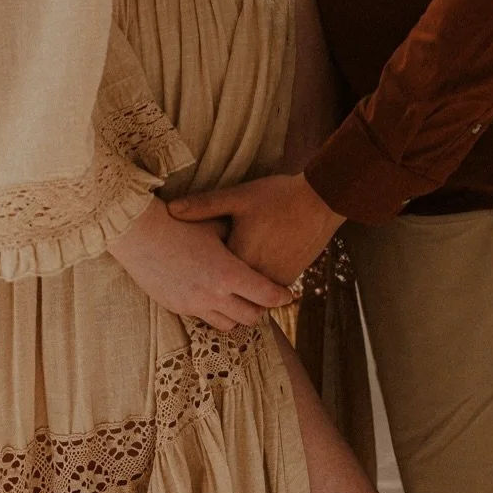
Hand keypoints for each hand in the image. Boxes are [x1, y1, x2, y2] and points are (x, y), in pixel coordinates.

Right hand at [106, 198, 293, 330]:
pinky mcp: (176, 308)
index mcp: (228, 274)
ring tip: (241, 300)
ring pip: (228, 324)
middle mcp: (213, 295)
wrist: (139, 234)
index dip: (282, 297)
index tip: (289, 295)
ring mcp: (194, 305)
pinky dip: (215, 311)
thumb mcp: (216, 226)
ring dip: (238, 314)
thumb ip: (238, 241)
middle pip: (250, 316)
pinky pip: (204, 318)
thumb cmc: (180, 223)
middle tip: (265, 299)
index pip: (266, 295)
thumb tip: (256, 247)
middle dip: (262, 309)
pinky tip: (215, 297)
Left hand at [168, 173, 344, 287]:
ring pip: (249, 295)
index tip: (188, 266)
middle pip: (229, 292)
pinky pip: (265, 288)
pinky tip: (252, 265)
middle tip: (201, 278)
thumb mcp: (238, 197)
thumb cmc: (278, 196)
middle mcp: (256, 276)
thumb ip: (204, 206)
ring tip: (225, 274)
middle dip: (217, 287)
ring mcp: (275, 280)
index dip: (198, 271)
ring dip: (239, 288)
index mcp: (238, 258)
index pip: (210, 277)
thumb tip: (171, 209)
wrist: (321, 201)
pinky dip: (257, 282)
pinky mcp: (289, 279)